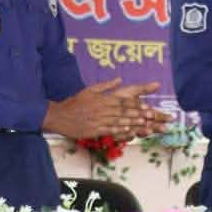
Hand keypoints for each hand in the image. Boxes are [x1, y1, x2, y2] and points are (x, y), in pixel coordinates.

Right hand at [43, 80, 170, 138]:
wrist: (59, 115)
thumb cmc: (75, 102)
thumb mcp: (90, 89)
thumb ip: (106, 85)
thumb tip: (119, 79)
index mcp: (103, 99)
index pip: (124, 101)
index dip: (137, 104)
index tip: (148, 106)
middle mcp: (103, 109)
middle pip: (124, 111)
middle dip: (139, 113)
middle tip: (152, 116)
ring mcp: (99, 120)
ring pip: (120, 121)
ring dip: (133, 122)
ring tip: (145, 124)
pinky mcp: (95, 130)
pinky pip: (110, 130)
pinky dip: (120, 131)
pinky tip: (130, 132)